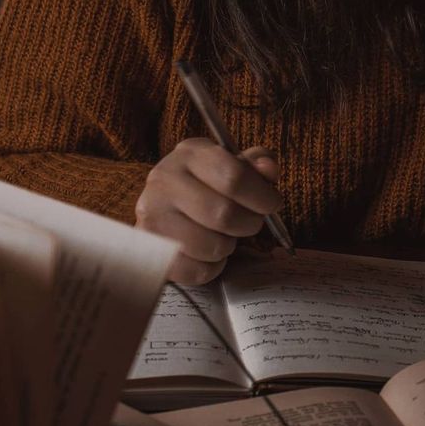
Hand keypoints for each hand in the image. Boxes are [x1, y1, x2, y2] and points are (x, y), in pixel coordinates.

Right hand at [135, 139, 281, 284]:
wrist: (164, 210)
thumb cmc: (207, 187)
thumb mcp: (231, 166)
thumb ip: (255, 166)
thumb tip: (268, 169)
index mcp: (189, 154)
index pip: (233, 176)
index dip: (261, 196)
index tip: (272, 204)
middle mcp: (164, 181)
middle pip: (224, 214)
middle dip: (249, 224)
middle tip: (250, 223)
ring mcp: (153, 217)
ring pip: (213, 246)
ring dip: (229, 246)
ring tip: (222, 235)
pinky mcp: (152, 252)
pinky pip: (199, 271)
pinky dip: (213, 267)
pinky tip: (207, 252)